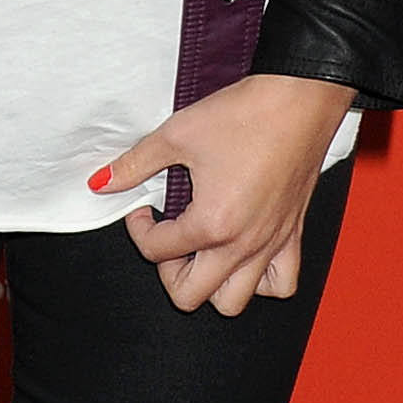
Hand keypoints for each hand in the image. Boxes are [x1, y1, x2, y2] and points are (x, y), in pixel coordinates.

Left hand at [92, 74, 353, 317]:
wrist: (300, 100)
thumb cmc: (245, 115)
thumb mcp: (177, 134)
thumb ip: (135, 164)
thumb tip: (103, 181)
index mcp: (212, 224)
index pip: (157, 252)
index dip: (139, 229)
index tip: (144, 206)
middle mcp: (243, 244)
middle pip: (190, 295)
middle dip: (168, 271)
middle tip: (167, 238)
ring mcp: (271, 244)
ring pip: (234, 302)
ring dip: (210, 284)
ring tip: (202, 251)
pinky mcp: (293, 235)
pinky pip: (281, 283)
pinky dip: (261, 282)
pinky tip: (244, 254)